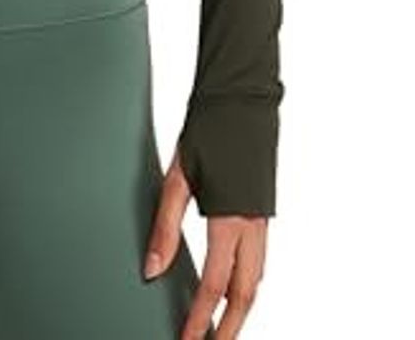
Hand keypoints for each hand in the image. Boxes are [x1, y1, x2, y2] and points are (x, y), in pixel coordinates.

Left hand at [143, 145, 266, 337]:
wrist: (242, 98)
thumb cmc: (208, 130)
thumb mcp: (178, 177)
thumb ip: (165, 226)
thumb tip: (151, 269)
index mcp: (231, 219)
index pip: (215, 287)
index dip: (199, 320)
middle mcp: (253, 225)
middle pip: (245, 295)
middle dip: (229, 329)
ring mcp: (263, 218)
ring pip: (256, 280)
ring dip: (240, 310)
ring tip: (220, 329)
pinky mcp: (263, 208)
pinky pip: (259, 259)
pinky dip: (247, 284)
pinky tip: (233, 288)